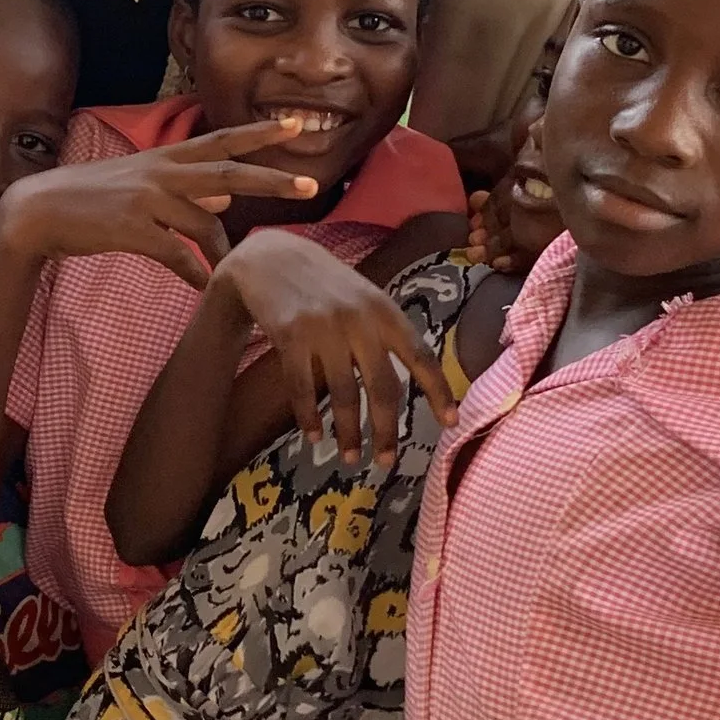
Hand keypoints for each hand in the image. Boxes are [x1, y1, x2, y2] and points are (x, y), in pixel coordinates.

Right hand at [5, 116, 321, 291]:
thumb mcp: (140, 182)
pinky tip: (202, 286)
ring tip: (229, 272)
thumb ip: (185, 186)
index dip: (259, 133)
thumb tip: (227, 193)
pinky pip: (177, 254)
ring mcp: (148, 199)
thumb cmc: (91, 198)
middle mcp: (162, 171)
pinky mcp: (133, 228)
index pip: (221, 139)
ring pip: (205, 223)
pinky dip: (194, 272)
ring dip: (222, 252)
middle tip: (309, 184)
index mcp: (165, 157)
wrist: (38, 210)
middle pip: (229, 172)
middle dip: (272, 177)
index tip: (294, 124)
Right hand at [215, 229, 449, 474]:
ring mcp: (324, 328)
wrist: (268, 257)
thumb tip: (415, 379)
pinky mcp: (290, 336)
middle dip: (387, 430)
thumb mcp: (364, 296)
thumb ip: (385, 331)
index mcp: (385, 310)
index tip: (451, 423)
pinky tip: (314, 437)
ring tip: (350, 458)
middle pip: (384, 387)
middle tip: (386, 461)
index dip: (438, 391)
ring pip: (344, 395)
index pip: (421, 356)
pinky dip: (309, 418)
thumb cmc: (323, 283)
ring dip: (348, 433)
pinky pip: (301, 389)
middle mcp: (360, 319)